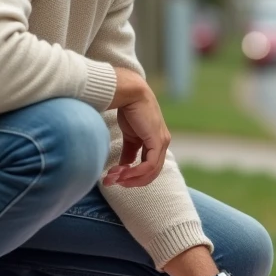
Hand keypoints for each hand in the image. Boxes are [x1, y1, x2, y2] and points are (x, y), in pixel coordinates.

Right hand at [102, 69, 169, 187]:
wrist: (130, 93)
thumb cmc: (129, 110)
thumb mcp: (129, 136)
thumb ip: (129, 151)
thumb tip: (123, 167)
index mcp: (157, 142)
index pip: (149, 168)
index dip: (133, 176)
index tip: (114, 178)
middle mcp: (163, 143)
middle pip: (151, 173)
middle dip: (131, 180)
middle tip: (112, 181)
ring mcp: (163, 142)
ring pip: (151, 172)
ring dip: (131, 178)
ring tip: (114, 178)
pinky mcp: (158, 141)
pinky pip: (149, 165)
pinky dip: (135, 172)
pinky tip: (122, 173)